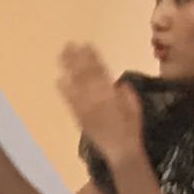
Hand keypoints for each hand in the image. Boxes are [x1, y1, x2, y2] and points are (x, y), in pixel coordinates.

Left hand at [54, 41, 131, 161]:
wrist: (120, 150)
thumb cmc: (131, 128)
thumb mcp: (135, 107)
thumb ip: (126, 93)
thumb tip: (118, 83)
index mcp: (111, 94)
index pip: (99, 71)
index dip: (92, 57)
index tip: (86, 45)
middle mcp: (96, 98)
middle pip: (84, 74)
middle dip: (76, 58)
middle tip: (69, 44)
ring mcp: (85, 107)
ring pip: (75, 83)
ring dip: (68, 68)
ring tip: (62, 55)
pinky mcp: (78, 116)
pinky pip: (70, 100)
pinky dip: (64, 89)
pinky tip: (58, 79)